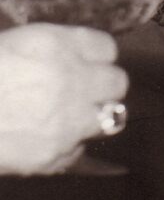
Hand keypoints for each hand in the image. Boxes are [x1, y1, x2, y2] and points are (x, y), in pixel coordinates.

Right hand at [0, 24, 126, 175]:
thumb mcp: (6, 48)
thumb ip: (41, 52)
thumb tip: (61, 59)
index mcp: (54, 45)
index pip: (105, 47)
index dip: (94, 56)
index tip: (85, 61)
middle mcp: (71, 80)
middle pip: (116, 82)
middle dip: (100, 86)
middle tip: (80, 91)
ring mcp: (68, 120)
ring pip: (109, 117)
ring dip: (91, 116)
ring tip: (65, 117)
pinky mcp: (57, 154)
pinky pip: (78, 150)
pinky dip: (66, 146)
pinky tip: (43, 140)